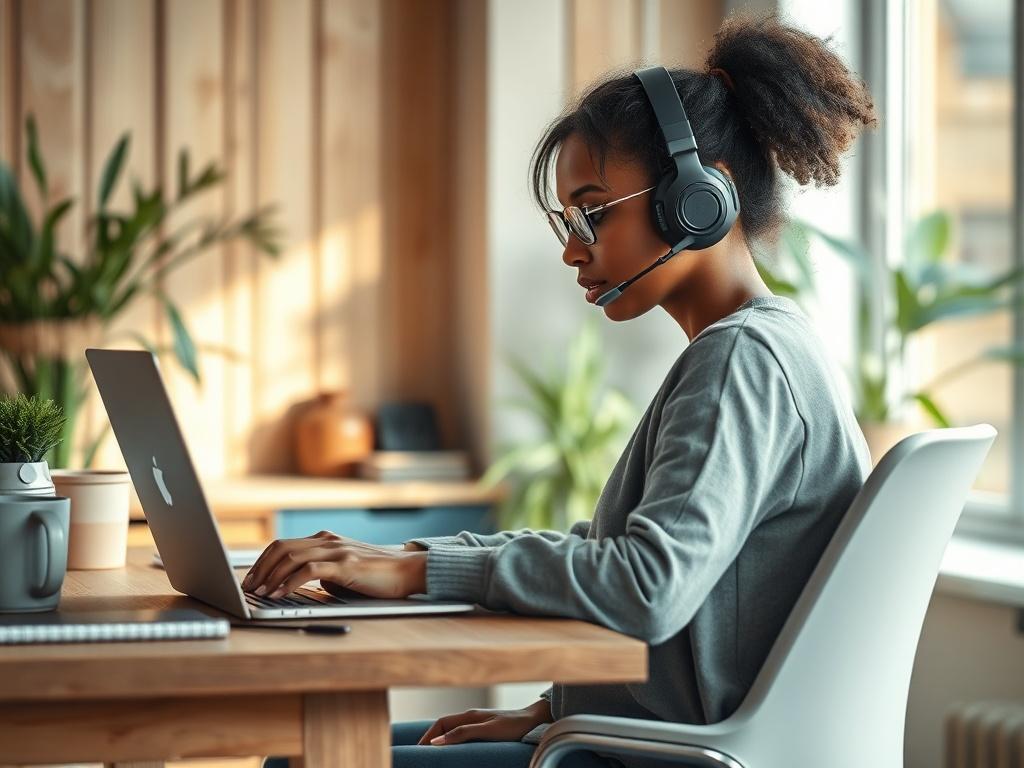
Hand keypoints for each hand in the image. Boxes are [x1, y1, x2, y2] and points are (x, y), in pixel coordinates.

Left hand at [242, 531, 427, 599]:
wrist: (408, 571)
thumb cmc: (376, 576)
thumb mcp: (343, 572)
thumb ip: (322, 573)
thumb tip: (296, 586)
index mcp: (325, 540)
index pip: (283, 545)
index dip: (262, 562)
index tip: (250, 579)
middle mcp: (328, 540)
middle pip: (281, 548)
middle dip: (259, 569)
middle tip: (247, 588)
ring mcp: (337, 550)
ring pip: (291, 557)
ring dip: (270, 577)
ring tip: (258, 593)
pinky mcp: (346, 564)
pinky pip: (309, 570)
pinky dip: (289, 583)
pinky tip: (280, 594)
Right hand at [417, 700, 552, 745]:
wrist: (535, 720)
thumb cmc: (514, 725)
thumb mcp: (488, 731)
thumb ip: (463, 733)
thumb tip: (437, 742)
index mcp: (469, 715)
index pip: (440, 723)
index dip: (428, 736)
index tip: (419, 749)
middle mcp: (471, 716)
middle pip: (444, 726)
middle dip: (431, 738)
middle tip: (421, 754)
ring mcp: (478, 722)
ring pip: (452, 729)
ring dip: (441, 740)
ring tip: (433, 754)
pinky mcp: (486, 728)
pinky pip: (462, 733)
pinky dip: (452, 741)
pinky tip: (453, 750)